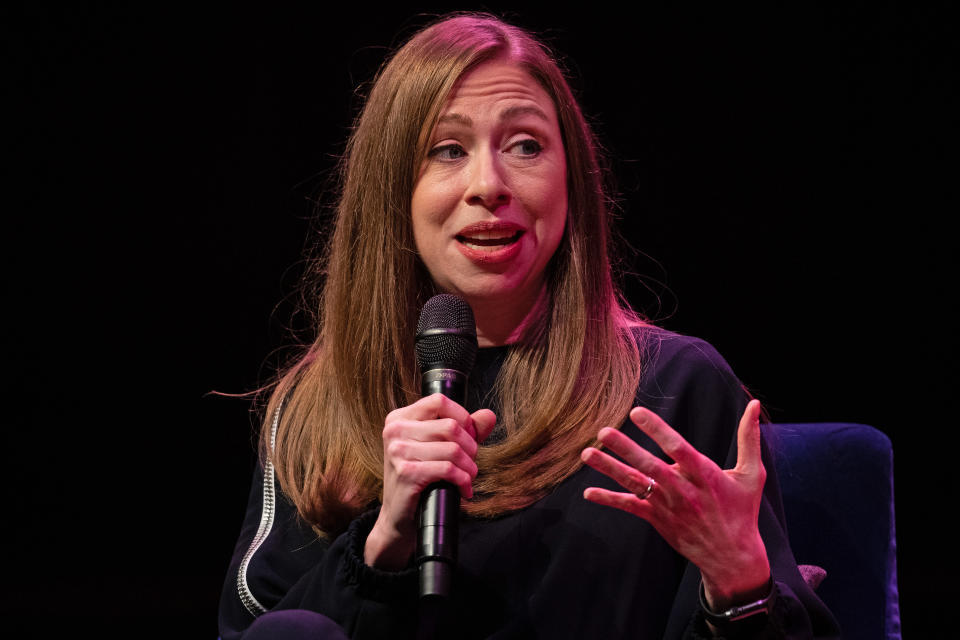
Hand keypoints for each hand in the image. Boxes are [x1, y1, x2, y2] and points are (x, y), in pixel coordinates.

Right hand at [365, 393, 496, 569]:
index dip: (462, 417)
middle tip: (471, 463)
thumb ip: (464, 429)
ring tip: (468, 477)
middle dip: (471, 447)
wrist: (399, 518)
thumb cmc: (420, 479)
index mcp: (399, 418)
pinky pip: (448, 469)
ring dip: (470, 467)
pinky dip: (463, 480)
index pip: (439, 401)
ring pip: (453, 449)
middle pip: (450, 426)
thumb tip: (489, 415)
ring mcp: (398, 451)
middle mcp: (394, 431)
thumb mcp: (438, 448)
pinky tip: (464, 489)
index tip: (470, 437)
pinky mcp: (406, 473)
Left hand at [581, 399, 770, 608]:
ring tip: (587, 453)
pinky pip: (630, 507)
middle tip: (604, 432)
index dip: (657, 430)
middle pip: (650, 466)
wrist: (732, 556)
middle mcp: (683, 490)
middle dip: (625, 449)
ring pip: (635, 484)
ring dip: (609, 469)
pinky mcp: (657, 519)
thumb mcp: (751, 474)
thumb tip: (754, 404)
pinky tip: (588, 492)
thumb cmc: (742, 510)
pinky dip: (609, 499)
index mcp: (705, 475)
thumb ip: (749, 438)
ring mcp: (668, 506)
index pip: (678, 448)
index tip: (636, 413)